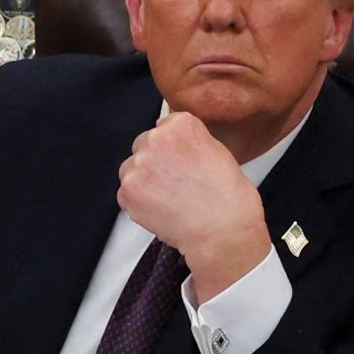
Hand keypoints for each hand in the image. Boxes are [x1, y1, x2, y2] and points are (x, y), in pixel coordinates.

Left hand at [117, 108, 269, 298]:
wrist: (222, 230)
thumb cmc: (228, 196)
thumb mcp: (217, 151)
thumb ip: (190, 141)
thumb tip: (174, 147)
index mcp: (181, 124)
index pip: (164, 127)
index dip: (171, 148)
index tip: (178, 162)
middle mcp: (156, 138)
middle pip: (143, 146)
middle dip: (154, 163)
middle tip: (173, 184)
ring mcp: (139, 164)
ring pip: (131, 170)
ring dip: (143, 182)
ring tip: (168, 200)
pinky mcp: (128, 190)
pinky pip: (125, 194)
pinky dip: (138, 204)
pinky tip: (161, 211)